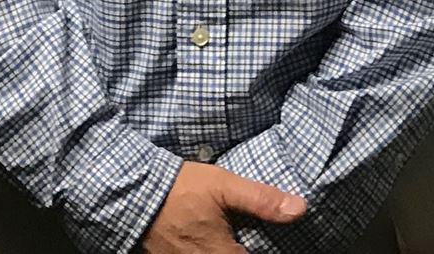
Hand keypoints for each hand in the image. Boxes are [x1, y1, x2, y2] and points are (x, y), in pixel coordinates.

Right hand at [139, 160, 306, 252]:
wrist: (133, 194)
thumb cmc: (179, 190)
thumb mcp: (223, 186)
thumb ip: (262, 200)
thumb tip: (300, 209)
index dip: (263, 250)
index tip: (270, 242)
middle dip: (239, 249)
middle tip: (246, 236)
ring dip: (224, 250)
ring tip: (226, 237)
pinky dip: (206, 250)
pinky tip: (207, 239)